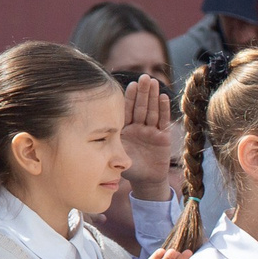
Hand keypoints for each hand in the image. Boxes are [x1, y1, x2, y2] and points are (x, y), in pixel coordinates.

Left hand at [120, 75, 175, 200]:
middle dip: (143, 92)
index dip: (129, 98)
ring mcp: (150, 130)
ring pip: (152, 110)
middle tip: (144, 77)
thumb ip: (110, 145)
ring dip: (153, 96)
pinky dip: (163, 109)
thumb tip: (94, 135)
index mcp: (125, 130)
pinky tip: (163, 97)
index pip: (127, 110)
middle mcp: (138, 127)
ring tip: (154, 82)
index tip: (131, 85)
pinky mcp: (162, 136)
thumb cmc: (129, 169)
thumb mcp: (117, 156)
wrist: (146, 181)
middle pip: (141, 106)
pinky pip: (162, 120)